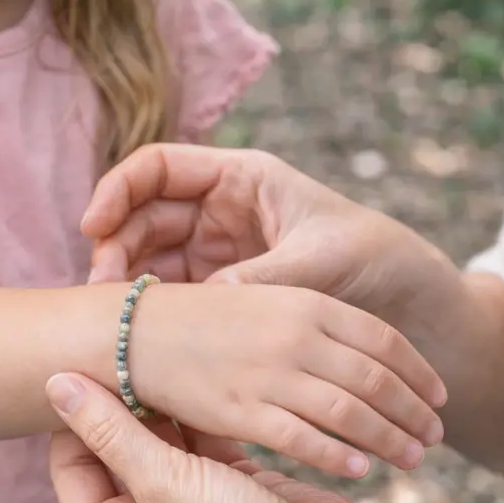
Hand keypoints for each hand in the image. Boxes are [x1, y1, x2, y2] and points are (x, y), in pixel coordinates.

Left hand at [47, 374, 503, 502]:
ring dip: (163, 401)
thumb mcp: (161, 484)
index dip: (77, 410)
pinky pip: (201, 440)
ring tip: (162, 347)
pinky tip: (201, 370)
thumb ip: (110, 431)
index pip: (71, 459)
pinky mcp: (229, 485)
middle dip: (123, 400)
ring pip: (162, 439)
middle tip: (127, 344)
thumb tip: (56, 383)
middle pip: (116, 446)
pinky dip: (200, 411)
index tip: (90, 358)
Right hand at [82, 144, 462, 334]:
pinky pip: (171, 294)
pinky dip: (151, 311)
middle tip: (101, 286)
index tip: (93, 224)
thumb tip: (211, 303)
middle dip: (115, 245)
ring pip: (149, 259)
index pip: (161, 168)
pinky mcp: (220, 294)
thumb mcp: (323, 259)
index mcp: (241, 180)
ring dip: (126, 284)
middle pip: (143, 216)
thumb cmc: (375, 258)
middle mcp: (219, 211)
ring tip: (114, 317)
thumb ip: (267, 277)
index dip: (119, 188)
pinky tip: (141, 335)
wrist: (410, 302)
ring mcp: (215, 254)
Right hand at [105, 279, 444, 477]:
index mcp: (305, 302)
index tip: (438, 396)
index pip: (383, 340)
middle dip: (414, 412)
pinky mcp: (243, 412)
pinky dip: (338, 457)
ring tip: (411, 460)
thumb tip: (351, 357)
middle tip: (434, 436)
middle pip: (377, 380)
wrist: (135, 331)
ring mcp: (270, 375)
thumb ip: (308, 323)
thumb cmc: (199, 317)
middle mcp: (296, 337)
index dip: (419, 372)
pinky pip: (305, 440)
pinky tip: (358, 472)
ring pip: (351, 414)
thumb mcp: (262, 299)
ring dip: (389, 440)